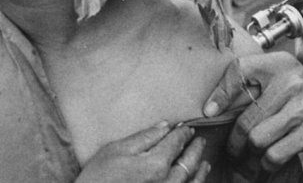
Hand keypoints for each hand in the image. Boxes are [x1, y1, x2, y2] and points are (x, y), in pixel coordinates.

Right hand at [76, 122, 209, 182]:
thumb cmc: (98, 178)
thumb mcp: (116, 151)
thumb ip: (144, 137)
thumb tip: (165, 126)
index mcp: (156, 164)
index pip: (176, 143)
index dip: (183, 133)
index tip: (187, 128)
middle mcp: (167, 182)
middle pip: (189, 162)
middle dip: (195, 149)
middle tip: (199, 140)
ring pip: (192, 182)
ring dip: (200, 170)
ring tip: (204, 162)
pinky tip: (194, 182)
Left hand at [203, 52, 302, 171]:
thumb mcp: (285, 80)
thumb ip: (256, 87)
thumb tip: (213, 108)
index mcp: (280, 64)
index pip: (240, 70)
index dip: (220, 92)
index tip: (210, 111)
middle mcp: (291, 81)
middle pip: (246, 118)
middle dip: (235, 142)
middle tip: (233, 150)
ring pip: (258, 139)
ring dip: (251, 156)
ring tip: (251, 159)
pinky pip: (275, 154)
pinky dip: (267, 163)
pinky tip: (268, 162)